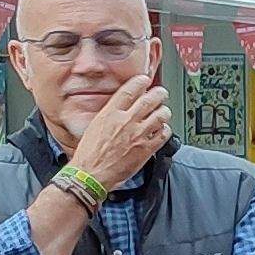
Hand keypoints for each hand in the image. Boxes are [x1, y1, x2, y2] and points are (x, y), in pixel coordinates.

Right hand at [67, 73, 173, 191]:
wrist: (91, 174)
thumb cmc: (89, 154)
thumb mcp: (95, 126)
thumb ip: (110, 115)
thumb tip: (120, 109)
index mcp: (110, 114)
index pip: (129, 91)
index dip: (140, 82)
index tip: (145, 80)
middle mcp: (126, 121)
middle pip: (149, 100)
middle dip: (159, 94)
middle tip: (161, 93)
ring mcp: (138, 135)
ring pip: (160, 115)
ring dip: (164, 111)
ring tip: (164, 111)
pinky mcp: (146, 149)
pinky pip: (163, 135)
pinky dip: (165, 130)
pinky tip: (163, 129)